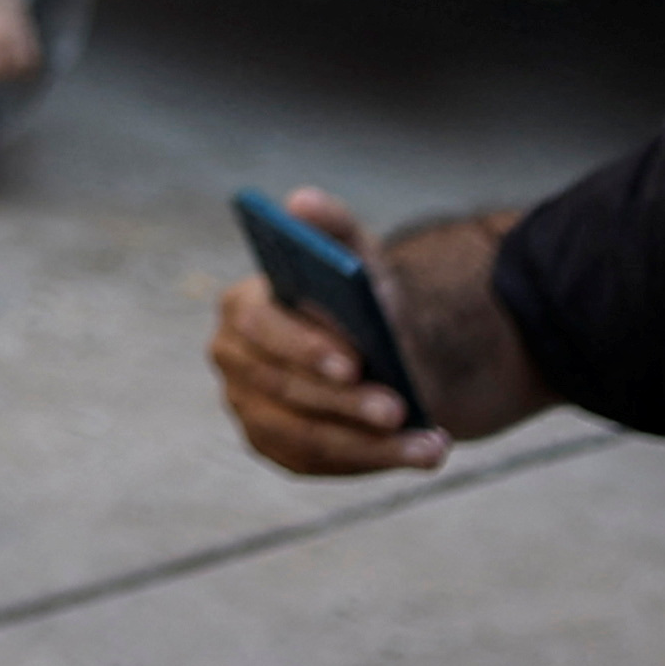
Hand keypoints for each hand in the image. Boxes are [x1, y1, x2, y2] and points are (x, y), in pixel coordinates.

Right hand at [211, 190, 444, 475]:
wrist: (372, 347)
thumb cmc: (358, 299)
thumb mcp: (356, 255)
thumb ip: (332, 225)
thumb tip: (301, 201)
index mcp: (241, 308)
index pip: (260, 327)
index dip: (304, 347)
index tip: (356, 361)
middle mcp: (233, 360)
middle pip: (284, 389)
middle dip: (347, 403)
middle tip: (401, 409)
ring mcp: (248, 407)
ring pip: (304, 437)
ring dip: (370, 445)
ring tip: (431, 443)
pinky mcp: (273, 445)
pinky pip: (318, 464)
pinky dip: (372, 461)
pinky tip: (421, 454)